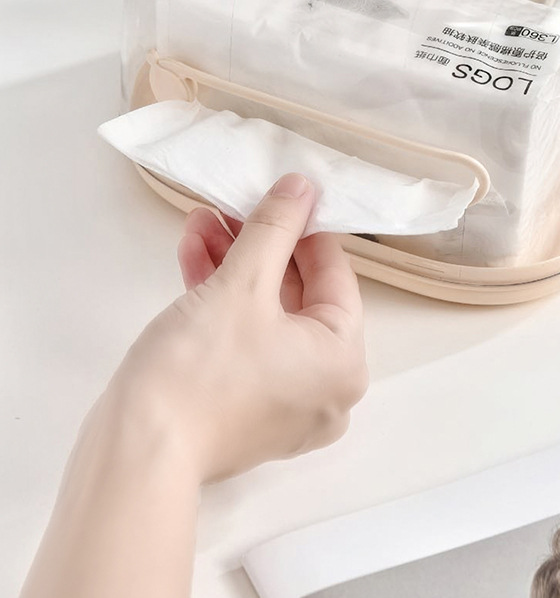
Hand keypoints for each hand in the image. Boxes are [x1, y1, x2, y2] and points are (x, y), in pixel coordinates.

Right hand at [108, 174, 367, 483]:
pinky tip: (191, 254)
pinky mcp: (240, 408)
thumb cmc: (202, 370)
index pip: (334, 275)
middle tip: (232, 204)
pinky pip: (242, 340)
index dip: (304, 227)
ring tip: (200, 221)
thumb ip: (275, 228)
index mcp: (343, 362)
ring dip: (232, 263)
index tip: (280, 192)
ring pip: (263, 314)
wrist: (137, 451)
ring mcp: (281, 404)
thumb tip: (302, 188)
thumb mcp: (242, 282)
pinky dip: (219, 300)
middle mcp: (323, 389)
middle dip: (258, 243)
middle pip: (297, 293)